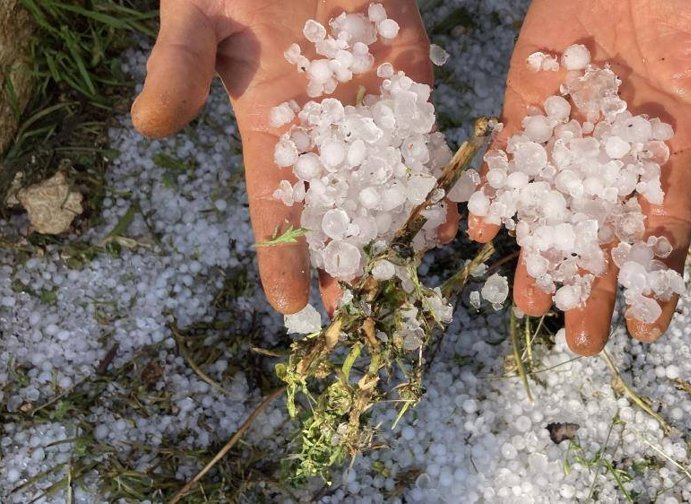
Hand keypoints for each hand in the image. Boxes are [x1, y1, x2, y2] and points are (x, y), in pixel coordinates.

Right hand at [132, 0, 445, 314]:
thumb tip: (151, 127)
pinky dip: (435, 175)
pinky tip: (447, 215)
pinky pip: (424, 135)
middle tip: (365, 311)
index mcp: (269, 126)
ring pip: (386, 181)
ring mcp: (368, 106)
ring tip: (412, 276)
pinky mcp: (407, 77)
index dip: (281, 255)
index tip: (291, 307)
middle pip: (337, 208)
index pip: (273, 205)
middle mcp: (322, 128)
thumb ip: (179, 66)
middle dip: (348, 258)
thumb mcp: (196, 16)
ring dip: (399, 229)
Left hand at [468, 0, 690, 354]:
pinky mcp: (530, 97)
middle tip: (579, 340)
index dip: (660, 275)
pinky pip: (510, 152)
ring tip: (525, 302)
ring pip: (552, 202)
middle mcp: (618, 147)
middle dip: (593, 282)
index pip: (668, 224)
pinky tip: (481, 227)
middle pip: (604, 228)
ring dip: (539, 251)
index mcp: (674, 144)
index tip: (650, 329)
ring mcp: (571, 125)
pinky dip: (496, 187)